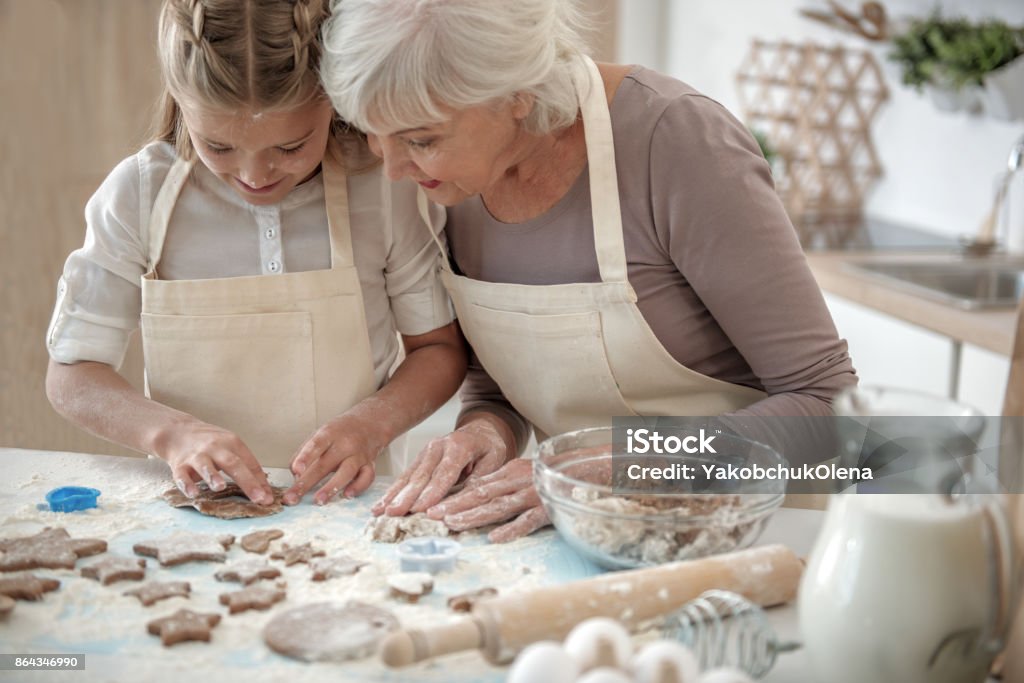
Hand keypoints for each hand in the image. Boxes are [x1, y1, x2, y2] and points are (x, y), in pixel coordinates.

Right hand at [159, 420, 272, 504]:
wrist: (178, 432)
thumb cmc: (211, 444)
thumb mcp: (231, 448)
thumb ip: (247, 468)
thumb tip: (265, 492)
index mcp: (232, 443)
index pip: (250, 463)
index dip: (260, 481)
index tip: (268, 499)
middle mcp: (215, 447)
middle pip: (233, 463)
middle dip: (247, 481)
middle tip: (258, 497)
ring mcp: (196, 456)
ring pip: (205, 466)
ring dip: (213, 476)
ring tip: (220, 487)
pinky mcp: (179, 465)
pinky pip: (182, 476)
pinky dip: (187, 484)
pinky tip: (193, 493)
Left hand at [283, 414, 381, 505]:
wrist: (370, 423)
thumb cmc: (339, 432)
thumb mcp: (320, 434)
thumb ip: (305, 452)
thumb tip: (296, 476)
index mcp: (329, 434)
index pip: (316, 445)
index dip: (306, 457)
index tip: (296, 470)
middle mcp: (345, 444)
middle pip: (325, 464)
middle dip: (307, 482)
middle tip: (292, 498)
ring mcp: (359, 454)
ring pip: (347, 472)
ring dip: (332, 487)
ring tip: (319, 500)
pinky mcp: (370, 464)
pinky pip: (367, 477)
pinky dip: (358, 487)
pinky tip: (347, 495)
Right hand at [371, 418, 509, 516]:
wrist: (479, 429)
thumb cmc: (488, 447)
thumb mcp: (494, 460)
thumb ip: (480, 479)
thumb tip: (464, 500)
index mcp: (460, 447)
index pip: (445, 473)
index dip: (432, 492)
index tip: (420, 509)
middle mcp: (439, 447)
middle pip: (422, 475)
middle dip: (406, 497)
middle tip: (393, 513)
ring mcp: (427, 451)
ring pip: (409, 476)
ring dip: (394, 495)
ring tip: (380, 511)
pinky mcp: (420, 458)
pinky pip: (406, 476)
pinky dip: (393, 491)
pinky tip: (381, 504)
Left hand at [424, 459, 550, 542]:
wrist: (588, 469)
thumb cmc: (553, 474)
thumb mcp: (525, 473)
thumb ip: (502, 484)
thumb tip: (475, 495)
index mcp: (511, 472)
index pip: (477, 486)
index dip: (454, 497)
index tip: (432, 506)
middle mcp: (518, 481)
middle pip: (482, 494)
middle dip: (455, 505)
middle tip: (432, 515)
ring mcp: (533, 495)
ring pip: (499, 506)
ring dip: (475, 516)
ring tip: (454, 524)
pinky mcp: (548, 509)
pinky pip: (528, 520)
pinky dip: (512, 529)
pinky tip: (495, 538)